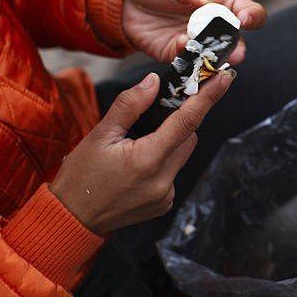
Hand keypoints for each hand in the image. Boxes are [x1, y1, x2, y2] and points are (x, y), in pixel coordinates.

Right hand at [50, 71, 233, 234]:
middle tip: (154, 119)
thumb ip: (130, 106)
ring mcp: (166, 195)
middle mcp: (163, 180)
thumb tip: (154, 82)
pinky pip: (173, 174)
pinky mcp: (165, 204)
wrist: (71, 219)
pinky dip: (163, 165)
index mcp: (148, 159)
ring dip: (169, 145)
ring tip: (137, 147)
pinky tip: (137, 168)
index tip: (224, 78)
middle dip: (177, 124)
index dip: (209, 97)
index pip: (188, 122)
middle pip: (188, 138)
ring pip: (182, 155)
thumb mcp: (100, 135)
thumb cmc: (81, 177)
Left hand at [122, 0, 266, 63]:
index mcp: (223, 2)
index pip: (248, 11)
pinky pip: (188, 61)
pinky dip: (187, 57)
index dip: (252, 16)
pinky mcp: (178, 54)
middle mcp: (215, 25)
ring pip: (215, 55)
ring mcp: (198, 42)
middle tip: (236, 53)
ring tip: (212, 58)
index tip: (245, 20)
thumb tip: (219, 1)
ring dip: (215, 58)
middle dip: (237, 47)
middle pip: (237, 39)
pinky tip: (179, 45)